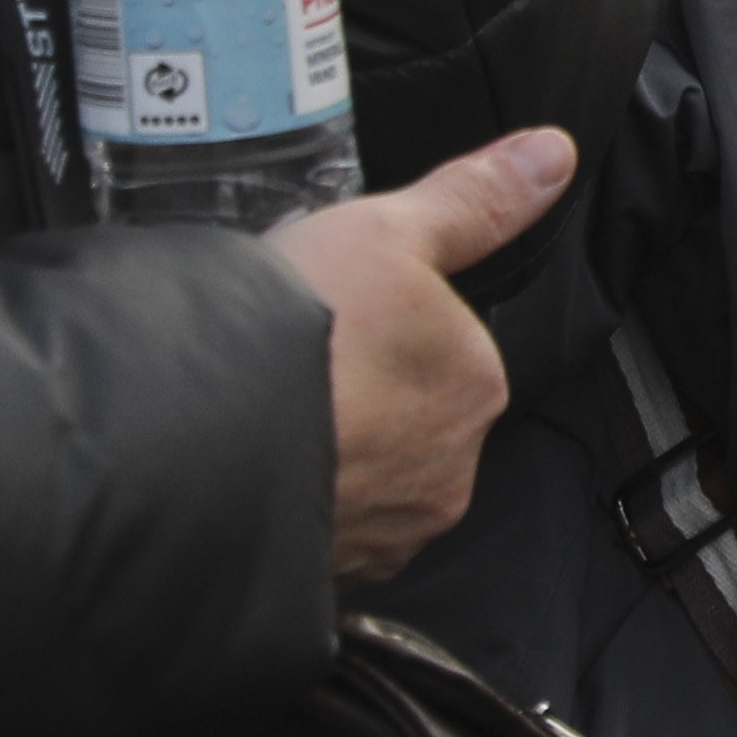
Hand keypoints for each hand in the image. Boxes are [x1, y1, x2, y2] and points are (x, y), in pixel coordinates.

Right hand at [256, 130, 574, 579]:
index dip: (373, 324)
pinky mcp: (324, 581)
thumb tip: (554, 155)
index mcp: (475, 386)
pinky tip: (240, 475)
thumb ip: (472, 200)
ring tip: (251, 418)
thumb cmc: (291, 329)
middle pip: (401, 420)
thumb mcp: (383, 230)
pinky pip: (313, 535)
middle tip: (278, 364)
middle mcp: (447, 476)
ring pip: (358, 482)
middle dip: (351, 398)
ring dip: (319, 455)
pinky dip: (284, 508)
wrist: (181, 447)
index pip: (438, 350)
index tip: (322, 313)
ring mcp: (384, 538)